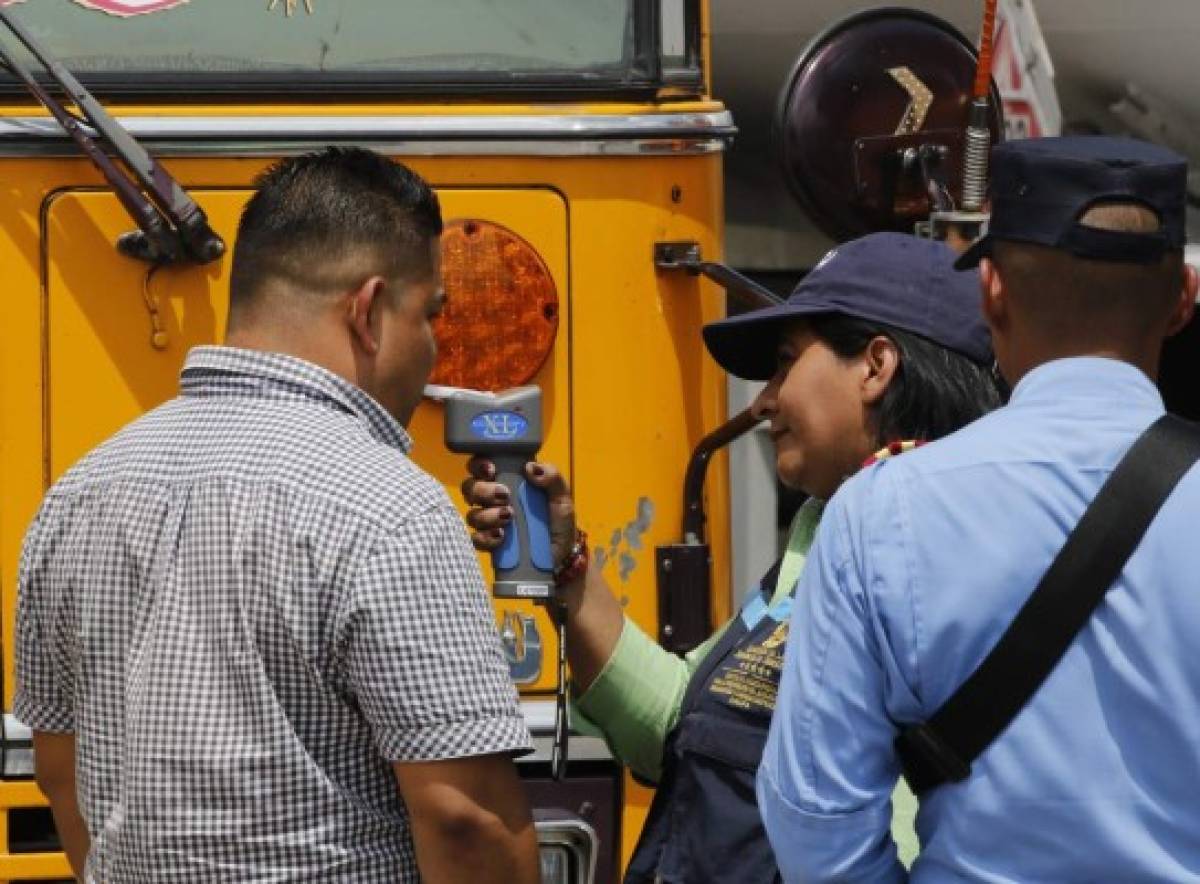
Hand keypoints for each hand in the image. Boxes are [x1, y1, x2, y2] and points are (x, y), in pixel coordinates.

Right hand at [461, 458, 577, 568]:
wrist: (562, 555)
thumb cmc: (558, 520)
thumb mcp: (561, 496)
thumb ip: (552, 477)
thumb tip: (530, 467)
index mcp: (507, 481)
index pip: (481, 467)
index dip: (479, 465)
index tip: (491, 469)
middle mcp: (492, 500)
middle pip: (470, 488)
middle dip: (483, 490)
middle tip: (505, 495)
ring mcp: (488, 523)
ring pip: (472, 514)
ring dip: (488, 515)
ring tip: (509, 517)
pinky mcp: (488, 544)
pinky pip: (476, 539)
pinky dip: (486, 537)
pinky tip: (501, 537)